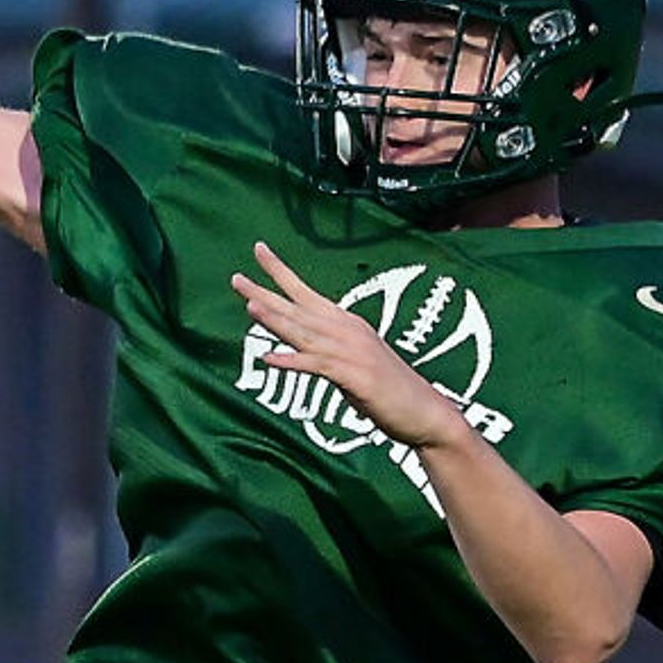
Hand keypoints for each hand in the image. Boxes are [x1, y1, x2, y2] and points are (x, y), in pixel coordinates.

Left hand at [231, 242, 468, 453]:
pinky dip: (293, 362)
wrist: (425, 412)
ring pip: (306, 333)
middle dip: (267, 293)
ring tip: (249, 306)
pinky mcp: (355, 377)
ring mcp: (352, 353)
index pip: (306, 293)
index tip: (259, 250)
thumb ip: (329, 352)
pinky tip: (270, 359)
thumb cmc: (390, 391)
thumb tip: (305, 350)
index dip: (281, 272)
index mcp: (346, 324)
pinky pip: (318, 366)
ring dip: (277, 321)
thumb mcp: (355, 363)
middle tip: (236, 279)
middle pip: (299, 309)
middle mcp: (347, 332)